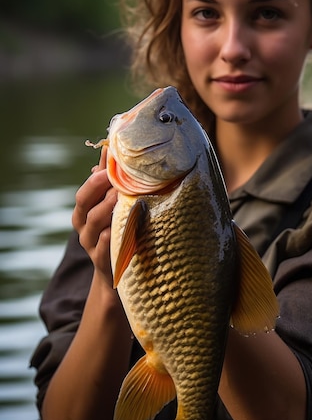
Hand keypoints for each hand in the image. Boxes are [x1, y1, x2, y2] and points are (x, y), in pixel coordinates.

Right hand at [72, 146, 116, 285]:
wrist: (116, 269)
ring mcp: (91, 244)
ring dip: (107, 209)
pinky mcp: (102, 260)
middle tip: (115, 179)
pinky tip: (118, 228)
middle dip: (99, 190)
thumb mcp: (109, 206)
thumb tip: (109, 149)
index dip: (95, 179)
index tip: (109, 167)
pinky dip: (107, 238)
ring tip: (121, 197)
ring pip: (94, 224)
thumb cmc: (114, 229)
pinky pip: (102, 247)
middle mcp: (83, 227)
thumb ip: (107, 181)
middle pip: (84, 205)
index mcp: (83, 212)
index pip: (84, 192)